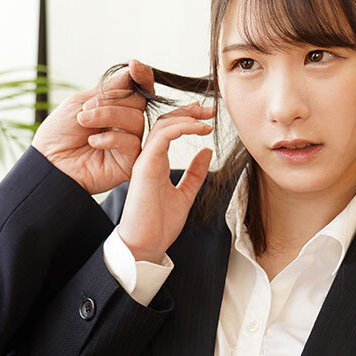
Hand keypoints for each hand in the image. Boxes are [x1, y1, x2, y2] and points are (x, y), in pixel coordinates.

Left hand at [32, 59, 153, 194]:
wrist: (48, 162)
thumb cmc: (59, 134)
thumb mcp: (81, 101)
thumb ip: (110, 88)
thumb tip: (134, 70)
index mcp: (116, 106)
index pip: (138, 88)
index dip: (141, 75)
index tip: (135, 67)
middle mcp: (125, 123)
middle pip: (138, 101)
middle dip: (110, 102)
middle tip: (85, 111)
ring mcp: (129, 142)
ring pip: (136, 119)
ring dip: (107, 116)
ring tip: (85, 123)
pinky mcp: (129, 161)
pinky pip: (132, 142)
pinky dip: (111, 138)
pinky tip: (94, 142)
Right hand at [117, 103, 215, 263]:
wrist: (145, 245)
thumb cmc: (160, 225)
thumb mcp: (185, 194)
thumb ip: (195, 174)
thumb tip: (207, 152)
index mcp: (155, 163)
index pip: (168, 130)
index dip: (187, 118)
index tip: (207, 115)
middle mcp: (148, 158)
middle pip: (165, 122)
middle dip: (189, 112)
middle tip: (211, 109)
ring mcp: (145, 161)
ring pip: (163, 126)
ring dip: (188, 117)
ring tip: (208, 118)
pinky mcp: (145, 166)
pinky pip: (162, 137)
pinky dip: (181, 128)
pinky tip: (199, 129)